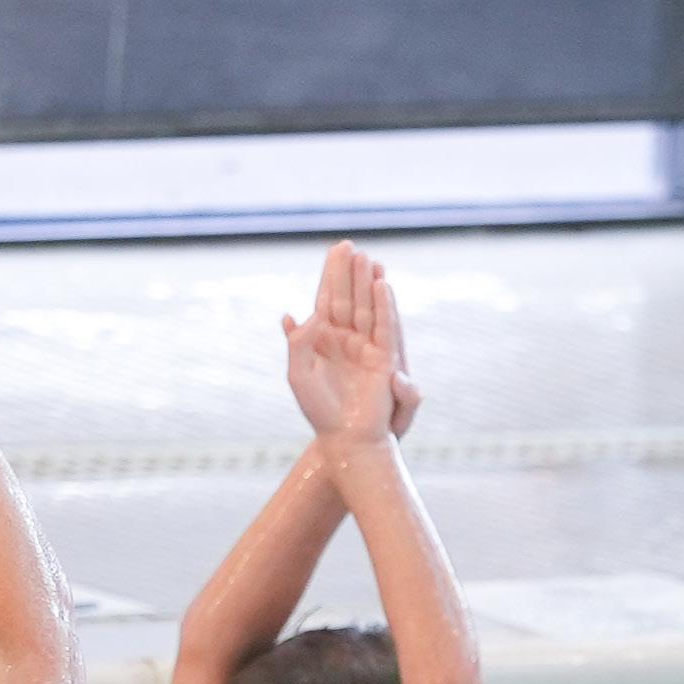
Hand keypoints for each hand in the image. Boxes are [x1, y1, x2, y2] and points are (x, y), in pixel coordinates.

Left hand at [284, 241, 407, 446]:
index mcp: (322, 339)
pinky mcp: (384, 359)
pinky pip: (385, 327)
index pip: (327, 299)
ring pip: (367, 307)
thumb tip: (300, 315)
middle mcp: (346, 339)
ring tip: (367, 258)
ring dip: (367, 283)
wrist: (344, 437)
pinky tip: (383, 286)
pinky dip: (385, 307)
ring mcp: (366, 347)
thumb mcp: (298, 375)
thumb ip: (297, 343)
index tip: (335, 250)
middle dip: (348, 272)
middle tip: (350, 245)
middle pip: (348, 297)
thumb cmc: (319, 410)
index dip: (331, 275)